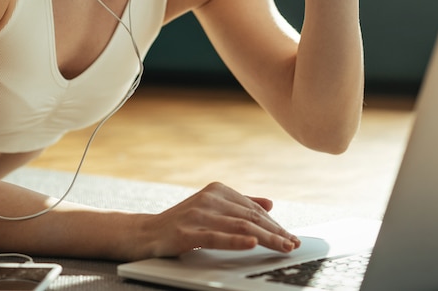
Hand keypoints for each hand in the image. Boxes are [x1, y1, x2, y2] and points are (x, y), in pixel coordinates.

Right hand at [136, 182, 301, 257]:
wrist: (145, 233)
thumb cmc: (182, 223)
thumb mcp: (212, 210)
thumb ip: (240, 205)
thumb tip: (270, 203)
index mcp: (218, 191)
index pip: (253, 210)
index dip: (275, 224)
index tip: (291, 237)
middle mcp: (209, 199)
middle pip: (250, 217)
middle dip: (275, 232)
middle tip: (293, 244)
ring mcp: (197, 215)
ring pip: (239, 226)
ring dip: (265, 238)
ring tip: (282, 246)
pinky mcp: (186, 232)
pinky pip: (216, 237)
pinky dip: (236, 241)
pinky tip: (252, 244)